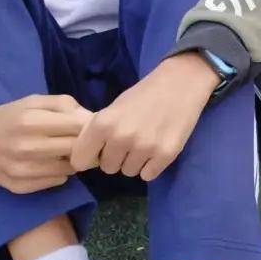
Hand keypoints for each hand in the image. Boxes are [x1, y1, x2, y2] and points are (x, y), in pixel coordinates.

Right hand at [0, 95, 91, 193]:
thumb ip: (63, 104)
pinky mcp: (19, 186)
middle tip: (84, 141)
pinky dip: (59, 173)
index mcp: (30, 121)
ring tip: (65, 152)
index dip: (89, 126)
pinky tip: (50, 164)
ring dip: (73, 160)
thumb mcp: (32, 101)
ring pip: (69, 169)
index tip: (90, 126)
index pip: (78, 127)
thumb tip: (91, 118)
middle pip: (76, 149)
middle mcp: (26, 148)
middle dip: (84, 144)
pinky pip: (56, 182)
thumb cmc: (8, 117)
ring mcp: (22, 170)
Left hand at [70, 52, 220, 180]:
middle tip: (130, 140)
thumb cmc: (143, 95)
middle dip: (116, 157)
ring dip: (135, 161)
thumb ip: (97, 132)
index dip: (89, 156)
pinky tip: (157, 147)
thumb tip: (85, 158)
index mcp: (102, 124)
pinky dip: (152, 165)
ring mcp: (144, 148)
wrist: (181, 84)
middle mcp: (121, 138)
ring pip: (129, 172)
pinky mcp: (165, 155)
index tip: (100, 150)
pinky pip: (148, 175)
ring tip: (146, 141)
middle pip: (108, 168)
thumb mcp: (112, 108)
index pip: (80, 160)